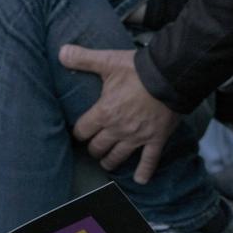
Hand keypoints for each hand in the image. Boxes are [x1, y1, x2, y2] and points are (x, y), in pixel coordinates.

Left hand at [60, 45, 180, 183]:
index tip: (79, 133)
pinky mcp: (156, 138)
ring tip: (107, 162)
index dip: (78, 133)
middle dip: (93, 148)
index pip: (82, 131)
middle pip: (97, 147)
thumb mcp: (108, 61)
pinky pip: (149, 160)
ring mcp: (137, 136)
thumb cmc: (139, 69)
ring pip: (117, 157)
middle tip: (93, 147)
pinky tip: (140, 180)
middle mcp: (118, 129)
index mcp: (104, 113)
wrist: (172, 75)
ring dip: (110, 161)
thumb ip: (83, 58)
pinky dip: (145, 171)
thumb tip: (60, 51)